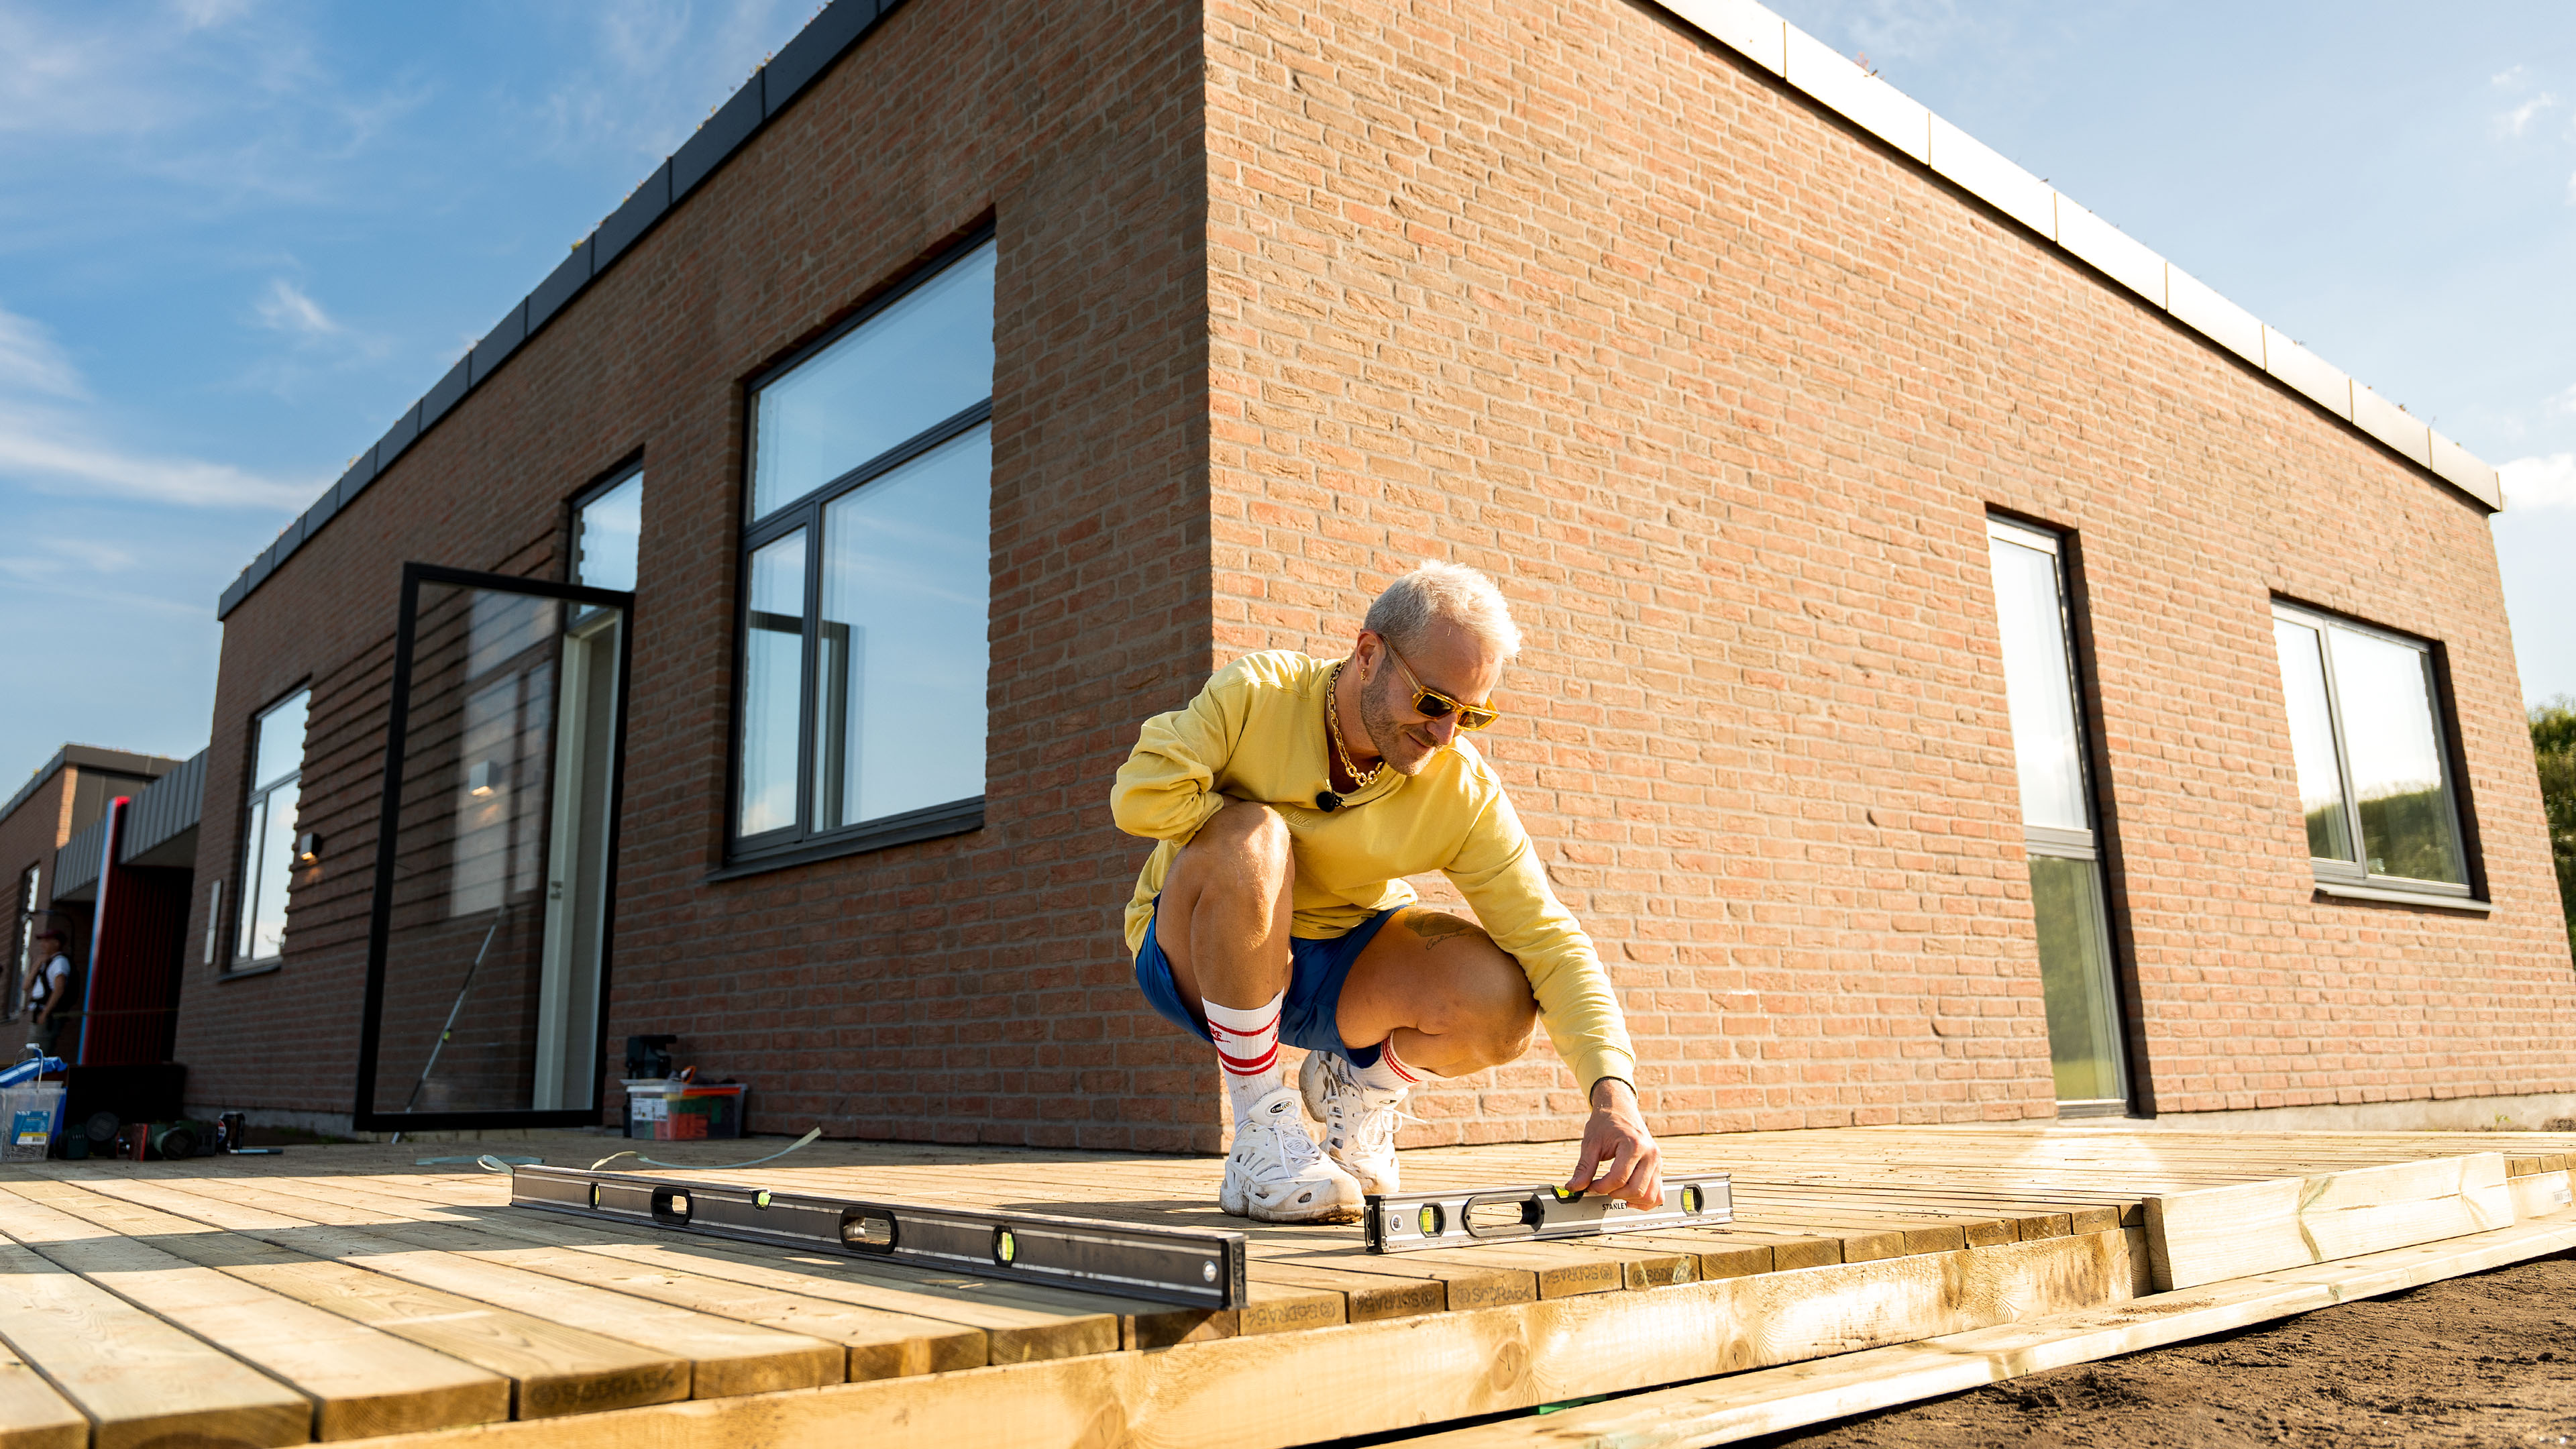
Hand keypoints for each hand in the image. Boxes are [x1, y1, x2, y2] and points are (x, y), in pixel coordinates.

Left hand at [1563, 1078, 1660, 1208]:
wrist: (1619, 1109)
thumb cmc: (1606, 1122)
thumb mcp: (1591, 1143)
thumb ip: (1584, 1167)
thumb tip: (1574, 1187)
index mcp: (1634, 1145)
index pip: (1619, 1179)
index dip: (1601, 1187)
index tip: (1590, 1185)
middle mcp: (1650, 1154)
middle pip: (1635, 1190)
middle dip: (1614, 1194)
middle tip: (1601, 1187)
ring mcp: (1657, 1161)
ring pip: (1649, 1195)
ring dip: (1630, 1199)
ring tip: (1615, 1190)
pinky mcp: (1658, 1167)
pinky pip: (1658, 1194)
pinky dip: (1645, 1200)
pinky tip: (1630, 1196)